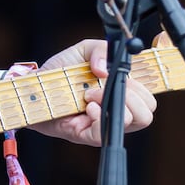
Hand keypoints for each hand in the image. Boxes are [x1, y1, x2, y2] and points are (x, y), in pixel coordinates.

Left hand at [25, 39, 156, 145]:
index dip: (147, 86)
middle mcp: (117, 110)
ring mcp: (104, 124)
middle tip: (107, 84)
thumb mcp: (83, 51)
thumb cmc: (60, 72)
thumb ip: (100, 50)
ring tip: (91, 94)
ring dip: (113, 101)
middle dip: (132, 94)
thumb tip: (108, 69)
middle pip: (148, 112)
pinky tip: (87, 105)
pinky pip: (105, 131)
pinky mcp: (88, 135)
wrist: (35, 88)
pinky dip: (100, 114)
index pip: (150, 96)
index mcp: (121, 92)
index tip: (129, 75)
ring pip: (134, 121)